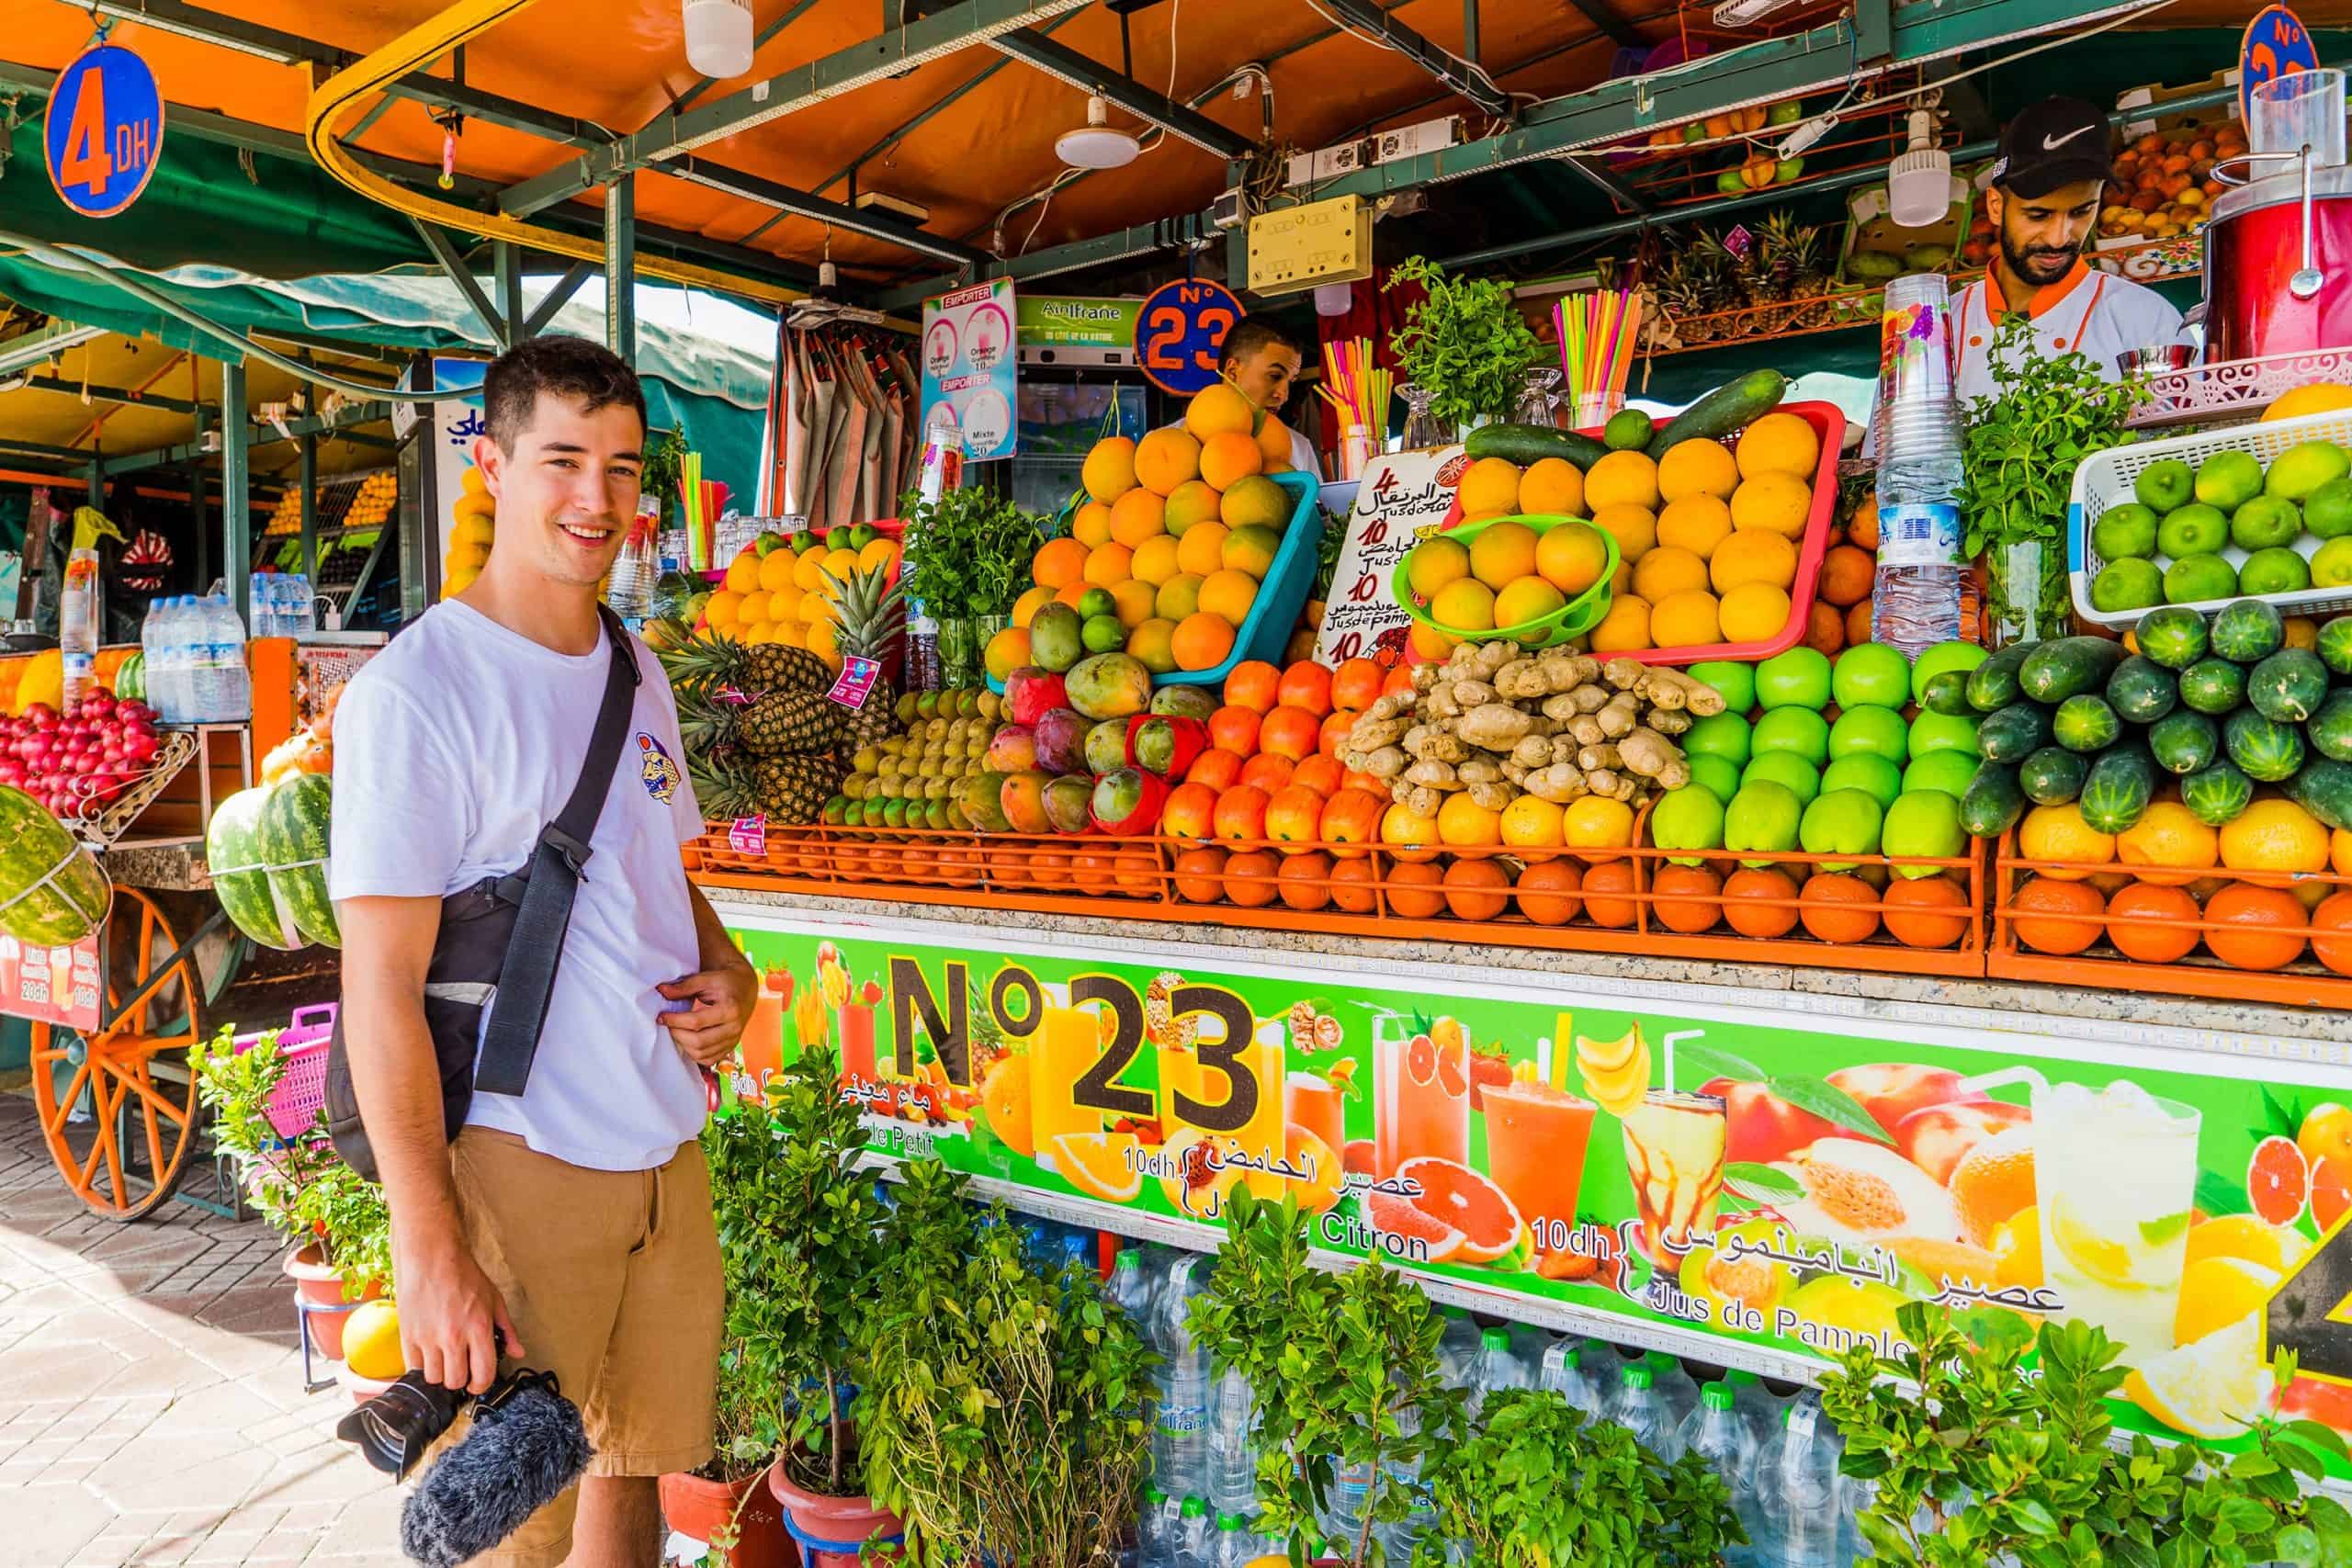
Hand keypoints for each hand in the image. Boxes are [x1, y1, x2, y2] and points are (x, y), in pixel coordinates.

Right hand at [394, 1232, 522, 1394]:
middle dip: (460, 1381)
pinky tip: (428, 1357)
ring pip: (433, 1379)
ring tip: (444, 1361)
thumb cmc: (464, 1275)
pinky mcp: (408, 1336)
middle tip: (461, 1371)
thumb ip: (507, 1330)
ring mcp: (428, 1338)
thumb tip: (518, 1353)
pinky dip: (421, 1368)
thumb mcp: (494, 1299)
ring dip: (440, 1374)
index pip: (483, 1375)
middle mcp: (453, 1336)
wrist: (432, 1257)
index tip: (478, 1383)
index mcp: (479, 1328)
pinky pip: (412, 1368)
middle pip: (455, 1382)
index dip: (482, 1385)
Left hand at [658, 961, 757, 1066]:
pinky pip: (709, 1059)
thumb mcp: (706, 978)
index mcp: (729, 1009)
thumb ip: (684, 986)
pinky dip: (694, 1054)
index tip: (662, 1017)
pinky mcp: (731, 1046)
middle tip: (668, 1025)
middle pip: (699, 1041)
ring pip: (702, 1054)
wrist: (745, 988)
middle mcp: (734, 1027)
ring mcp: (734, 1039)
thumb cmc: (725, 982)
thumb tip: (662, 991)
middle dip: (677, 1034)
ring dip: (684, 1045)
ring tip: (677, 1031)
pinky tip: (688, 1041)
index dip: (675, 1021)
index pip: (696, 1022)